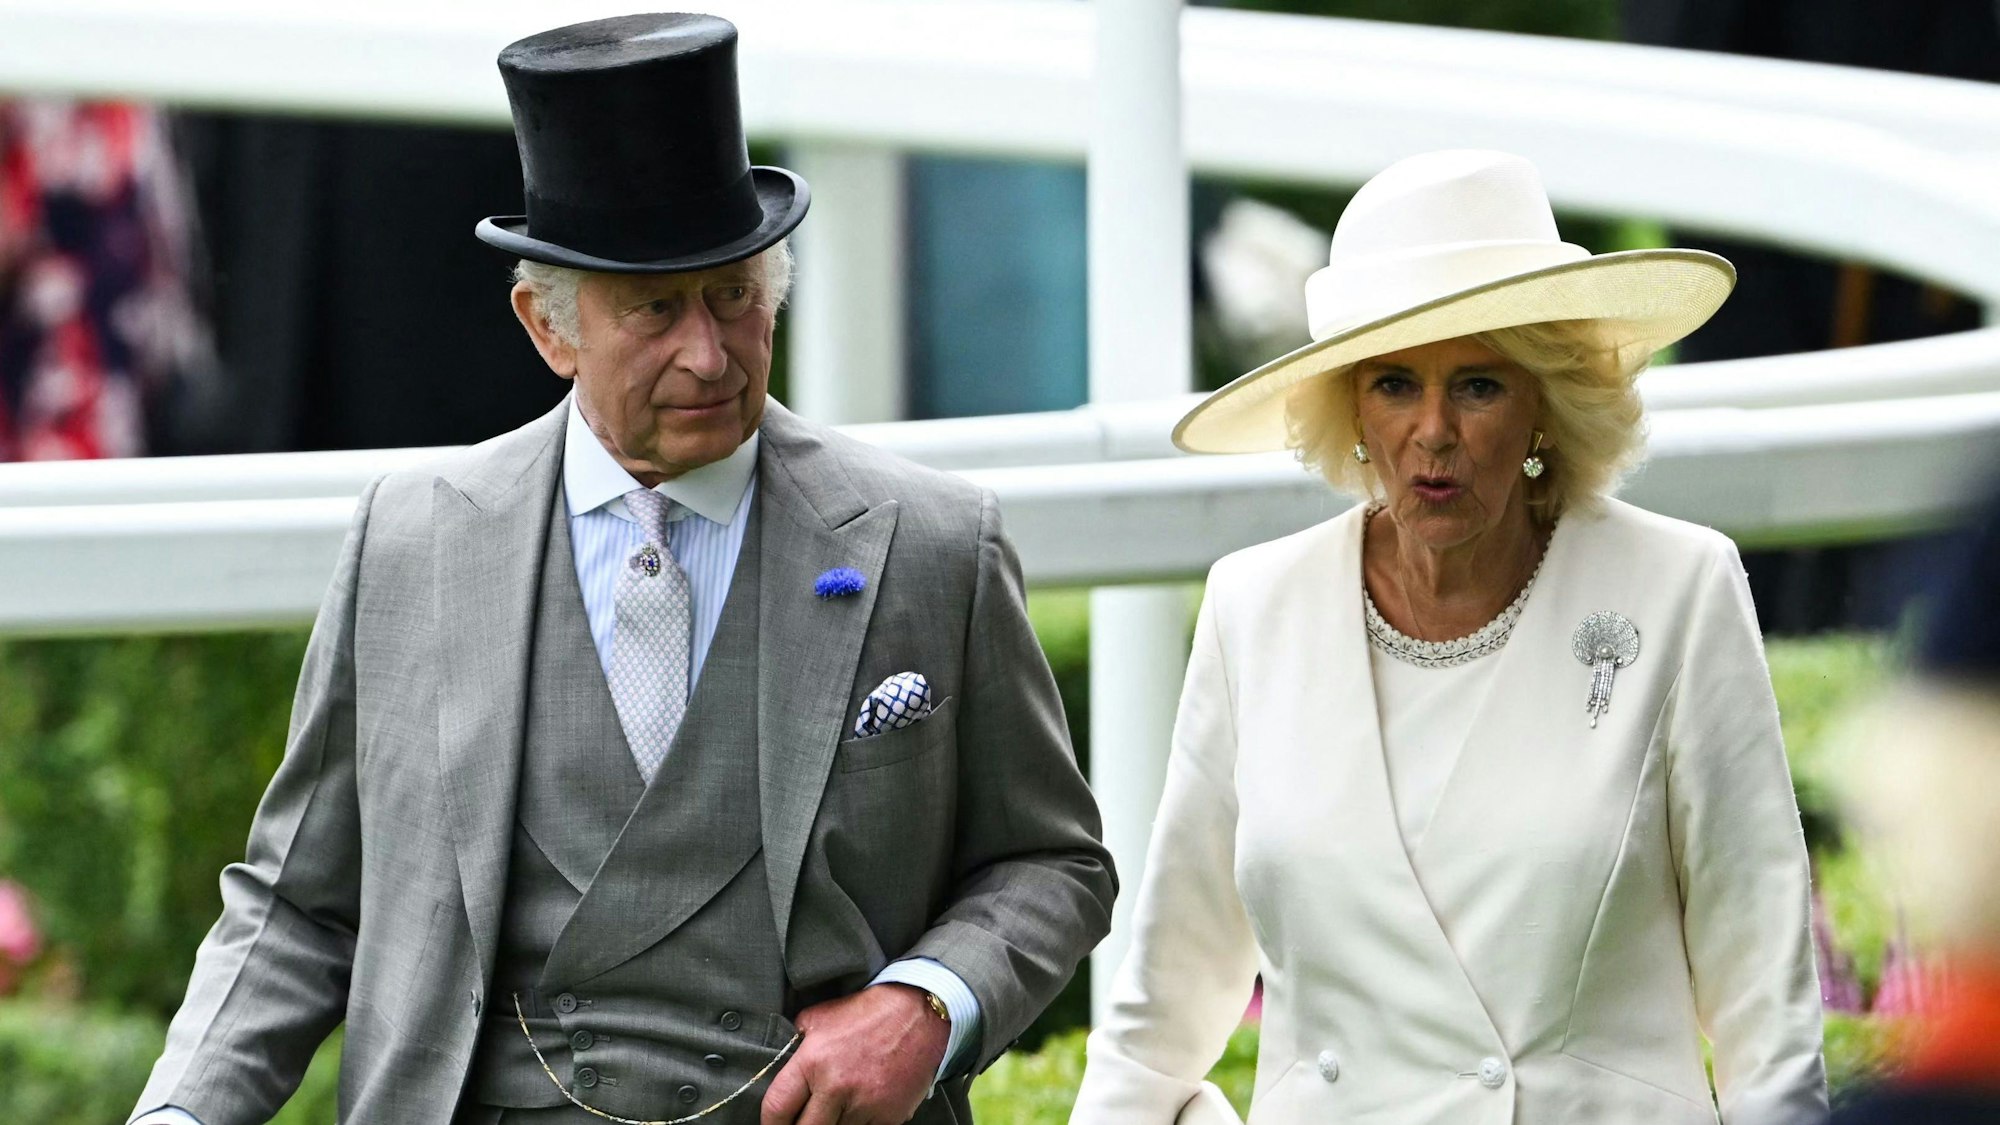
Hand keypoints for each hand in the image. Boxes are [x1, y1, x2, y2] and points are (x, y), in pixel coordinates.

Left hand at [761, 983, 949, 1124]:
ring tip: (834, 1112)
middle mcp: (837, 1087)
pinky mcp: (888, 1116)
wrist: (920, 1013)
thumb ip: (797, 1042)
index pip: (776, 1108)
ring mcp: (864, 1105)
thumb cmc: (869, 1012)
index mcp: (813, 1061)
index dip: (769, 1124)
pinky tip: (858, 1111)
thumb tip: (781, 1061)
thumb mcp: (821, 1016)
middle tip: (801, 1123)